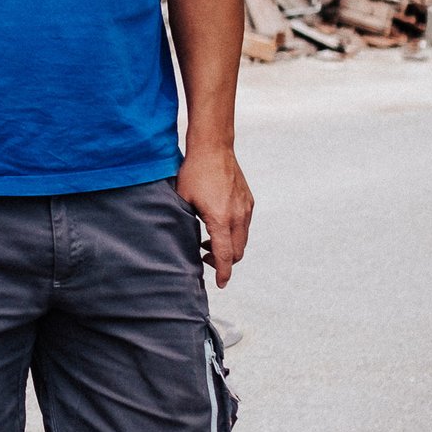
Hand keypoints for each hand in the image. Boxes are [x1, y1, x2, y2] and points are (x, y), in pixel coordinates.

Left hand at [177, 142, 254, 287]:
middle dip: (224, 262)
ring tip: (209, 242)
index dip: (222, 273)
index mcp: (220, 219)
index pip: (224, 255)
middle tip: (205, 258)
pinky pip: (245, 226)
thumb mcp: (183, 200)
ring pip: (243, 239)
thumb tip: (183, 241)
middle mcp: (237, 216)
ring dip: (229, 247)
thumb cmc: (194, 173)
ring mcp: (246, 208)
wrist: (214, 148)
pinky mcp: (248, 201)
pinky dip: (234, 233)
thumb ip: (186, 223)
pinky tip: (219, 226)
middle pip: (237, 252)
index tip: (220, 284)